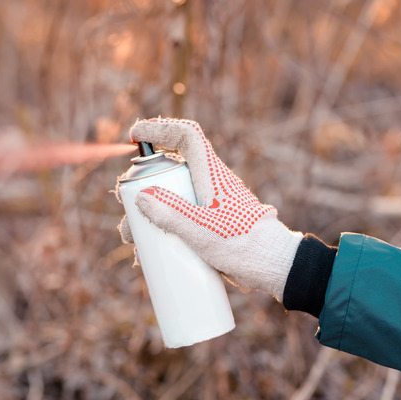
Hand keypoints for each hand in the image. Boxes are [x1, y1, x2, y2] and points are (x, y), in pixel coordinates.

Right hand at [128, 118, 302, 299]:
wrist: (273, 268)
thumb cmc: (245, 245)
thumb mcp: (203, 232)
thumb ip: (172, 215)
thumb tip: (141, 197)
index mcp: (211, 175)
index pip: (186, 137)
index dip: (160, 129)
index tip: (135, 136)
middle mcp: (208, 185)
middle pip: (167, 173)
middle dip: (141, 191)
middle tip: (127, 216)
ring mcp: (207, 205)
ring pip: (169, 200)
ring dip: (146, 217)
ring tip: (133, 242)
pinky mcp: (207, 225)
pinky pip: (177, 220)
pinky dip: (160, 232)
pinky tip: (149, 256)